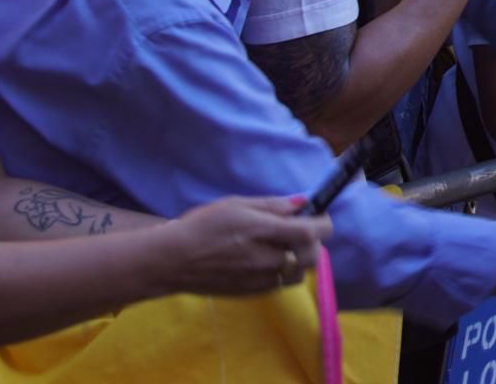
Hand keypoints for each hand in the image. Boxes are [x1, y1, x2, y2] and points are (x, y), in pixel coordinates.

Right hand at [150, 196, 330, 296]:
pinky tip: (264, 260)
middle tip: (297, 230)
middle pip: (314, 255)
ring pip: (299, 272)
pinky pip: (280, 283)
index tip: (316, 215)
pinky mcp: (253, 292)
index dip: (323, 222)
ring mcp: (262, 279)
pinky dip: (282, 271)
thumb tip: (301, 202)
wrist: (172, 261)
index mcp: (266, 232)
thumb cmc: (202, 226)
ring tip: (281, 246)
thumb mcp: (237, 205)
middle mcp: (269, 258)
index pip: (315, 231)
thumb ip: (272, 205)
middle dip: (312, 242)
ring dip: (298, 259)